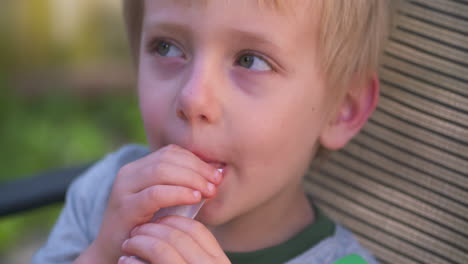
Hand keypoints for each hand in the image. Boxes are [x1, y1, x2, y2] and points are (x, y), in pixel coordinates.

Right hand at [80, 145, 222, 262]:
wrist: (115, 251)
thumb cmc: (148, 228)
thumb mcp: (166, 202)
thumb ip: (184, 185)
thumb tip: (217, 172)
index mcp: (138, 168)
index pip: (171, 152)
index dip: (196, 160)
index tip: (217, 173)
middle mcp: (128, 173)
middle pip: (167, 158)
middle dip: (197, 168)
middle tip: (216, 182)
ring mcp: (124, 190)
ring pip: (161, 171)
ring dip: (191, 179)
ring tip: (209, 190)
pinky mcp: (125, 208)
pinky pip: (155, 194)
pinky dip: (178, 193)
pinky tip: (195, 199)